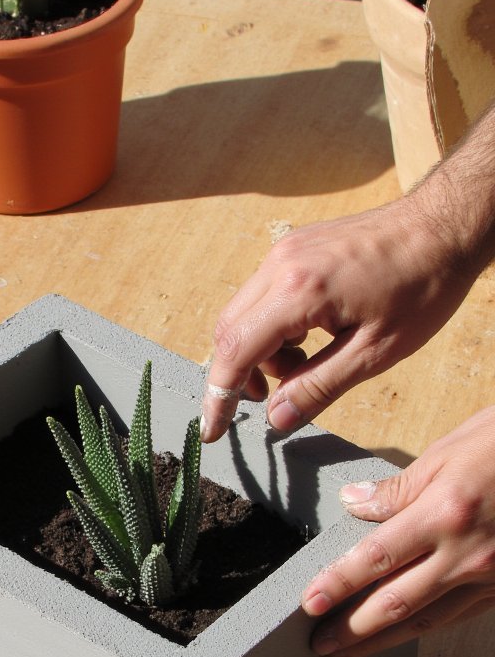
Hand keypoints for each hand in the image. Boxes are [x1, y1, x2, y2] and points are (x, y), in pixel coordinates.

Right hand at [200, 195, 473, 441]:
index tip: (212, 430)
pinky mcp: (295, 247)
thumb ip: (318, 387)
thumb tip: (277, 420)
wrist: (444, 226)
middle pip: (229, 331)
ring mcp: (284, 251)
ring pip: (244, 313)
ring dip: (262, 350)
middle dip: (240, 374)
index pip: (236, 351)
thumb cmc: (422, 286)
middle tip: (273, 400)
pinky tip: (312, 336)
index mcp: (299, 291)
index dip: (219, 397)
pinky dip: (273, 326)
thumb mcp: (375, 353)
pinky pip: (263, 294)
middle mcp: (280, 264)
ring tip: (308, 363)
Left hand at [301, 408, 494, 656]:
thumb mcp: (453, 449)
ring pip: (427, 620)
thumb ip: (401, 487)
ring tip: (346, 654)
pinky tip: (401, 636)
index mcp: (446, 513)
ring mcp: (491, 576)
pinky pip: (458, 616)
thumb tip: (354, 504)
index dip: (338, 584)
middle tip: (317, 646)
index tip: (309, 603)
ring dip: (381, 641)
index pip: (376, 558)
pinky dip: (424, 629)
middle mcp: (467, 554)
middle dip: (352, 629)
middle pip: (396, 603)